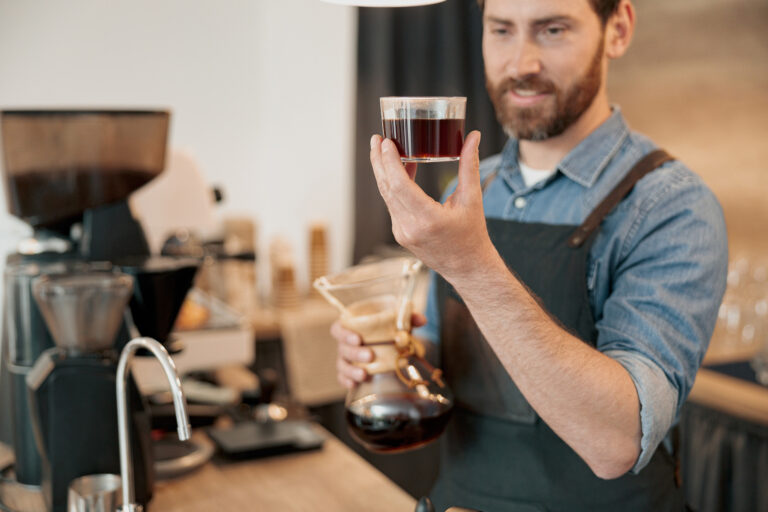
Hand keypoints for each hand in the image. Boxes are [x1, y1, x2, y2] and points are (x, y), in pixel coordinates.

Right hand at [332, 313, 426, 388]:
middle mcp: (346, 343)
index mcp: (352, 327)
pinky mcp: (350, 373)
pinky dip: (347, 381)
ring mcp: (346, 359)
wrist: (389, 345)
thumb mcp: (398, 323)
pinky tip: (354, 384)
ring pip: (342, 365)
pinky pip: (343, 378)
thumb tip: (421, 320)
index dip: (344, 333)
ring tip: (364, 374)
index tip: (358, 338)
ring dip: (351, 370)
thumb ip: (409, 318)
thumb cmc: (387, 330)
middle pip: (342, 348)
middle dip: (354, 353)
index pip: (338, 329)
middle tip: (370, 355)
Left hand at [369, 131, 495, 281]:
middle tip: (377, 138)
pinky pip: (392, 204)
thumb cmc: (472, 235)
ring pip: (386, 196)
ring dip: (383, 172)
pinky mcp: (400, 233)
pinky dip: (392, 185)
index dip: (390, 162)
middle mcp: (410, 227)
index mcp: (428, 219)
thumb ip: (470, 166)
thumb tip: (473, 136)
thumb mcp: (473, 199)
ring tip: (381, 149)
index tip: (386, 143)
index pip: (400, 186)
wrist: (467, 268)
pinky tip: (396, 169)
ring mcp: (402, 232)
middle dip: (379, 161)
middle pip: (387, 188)